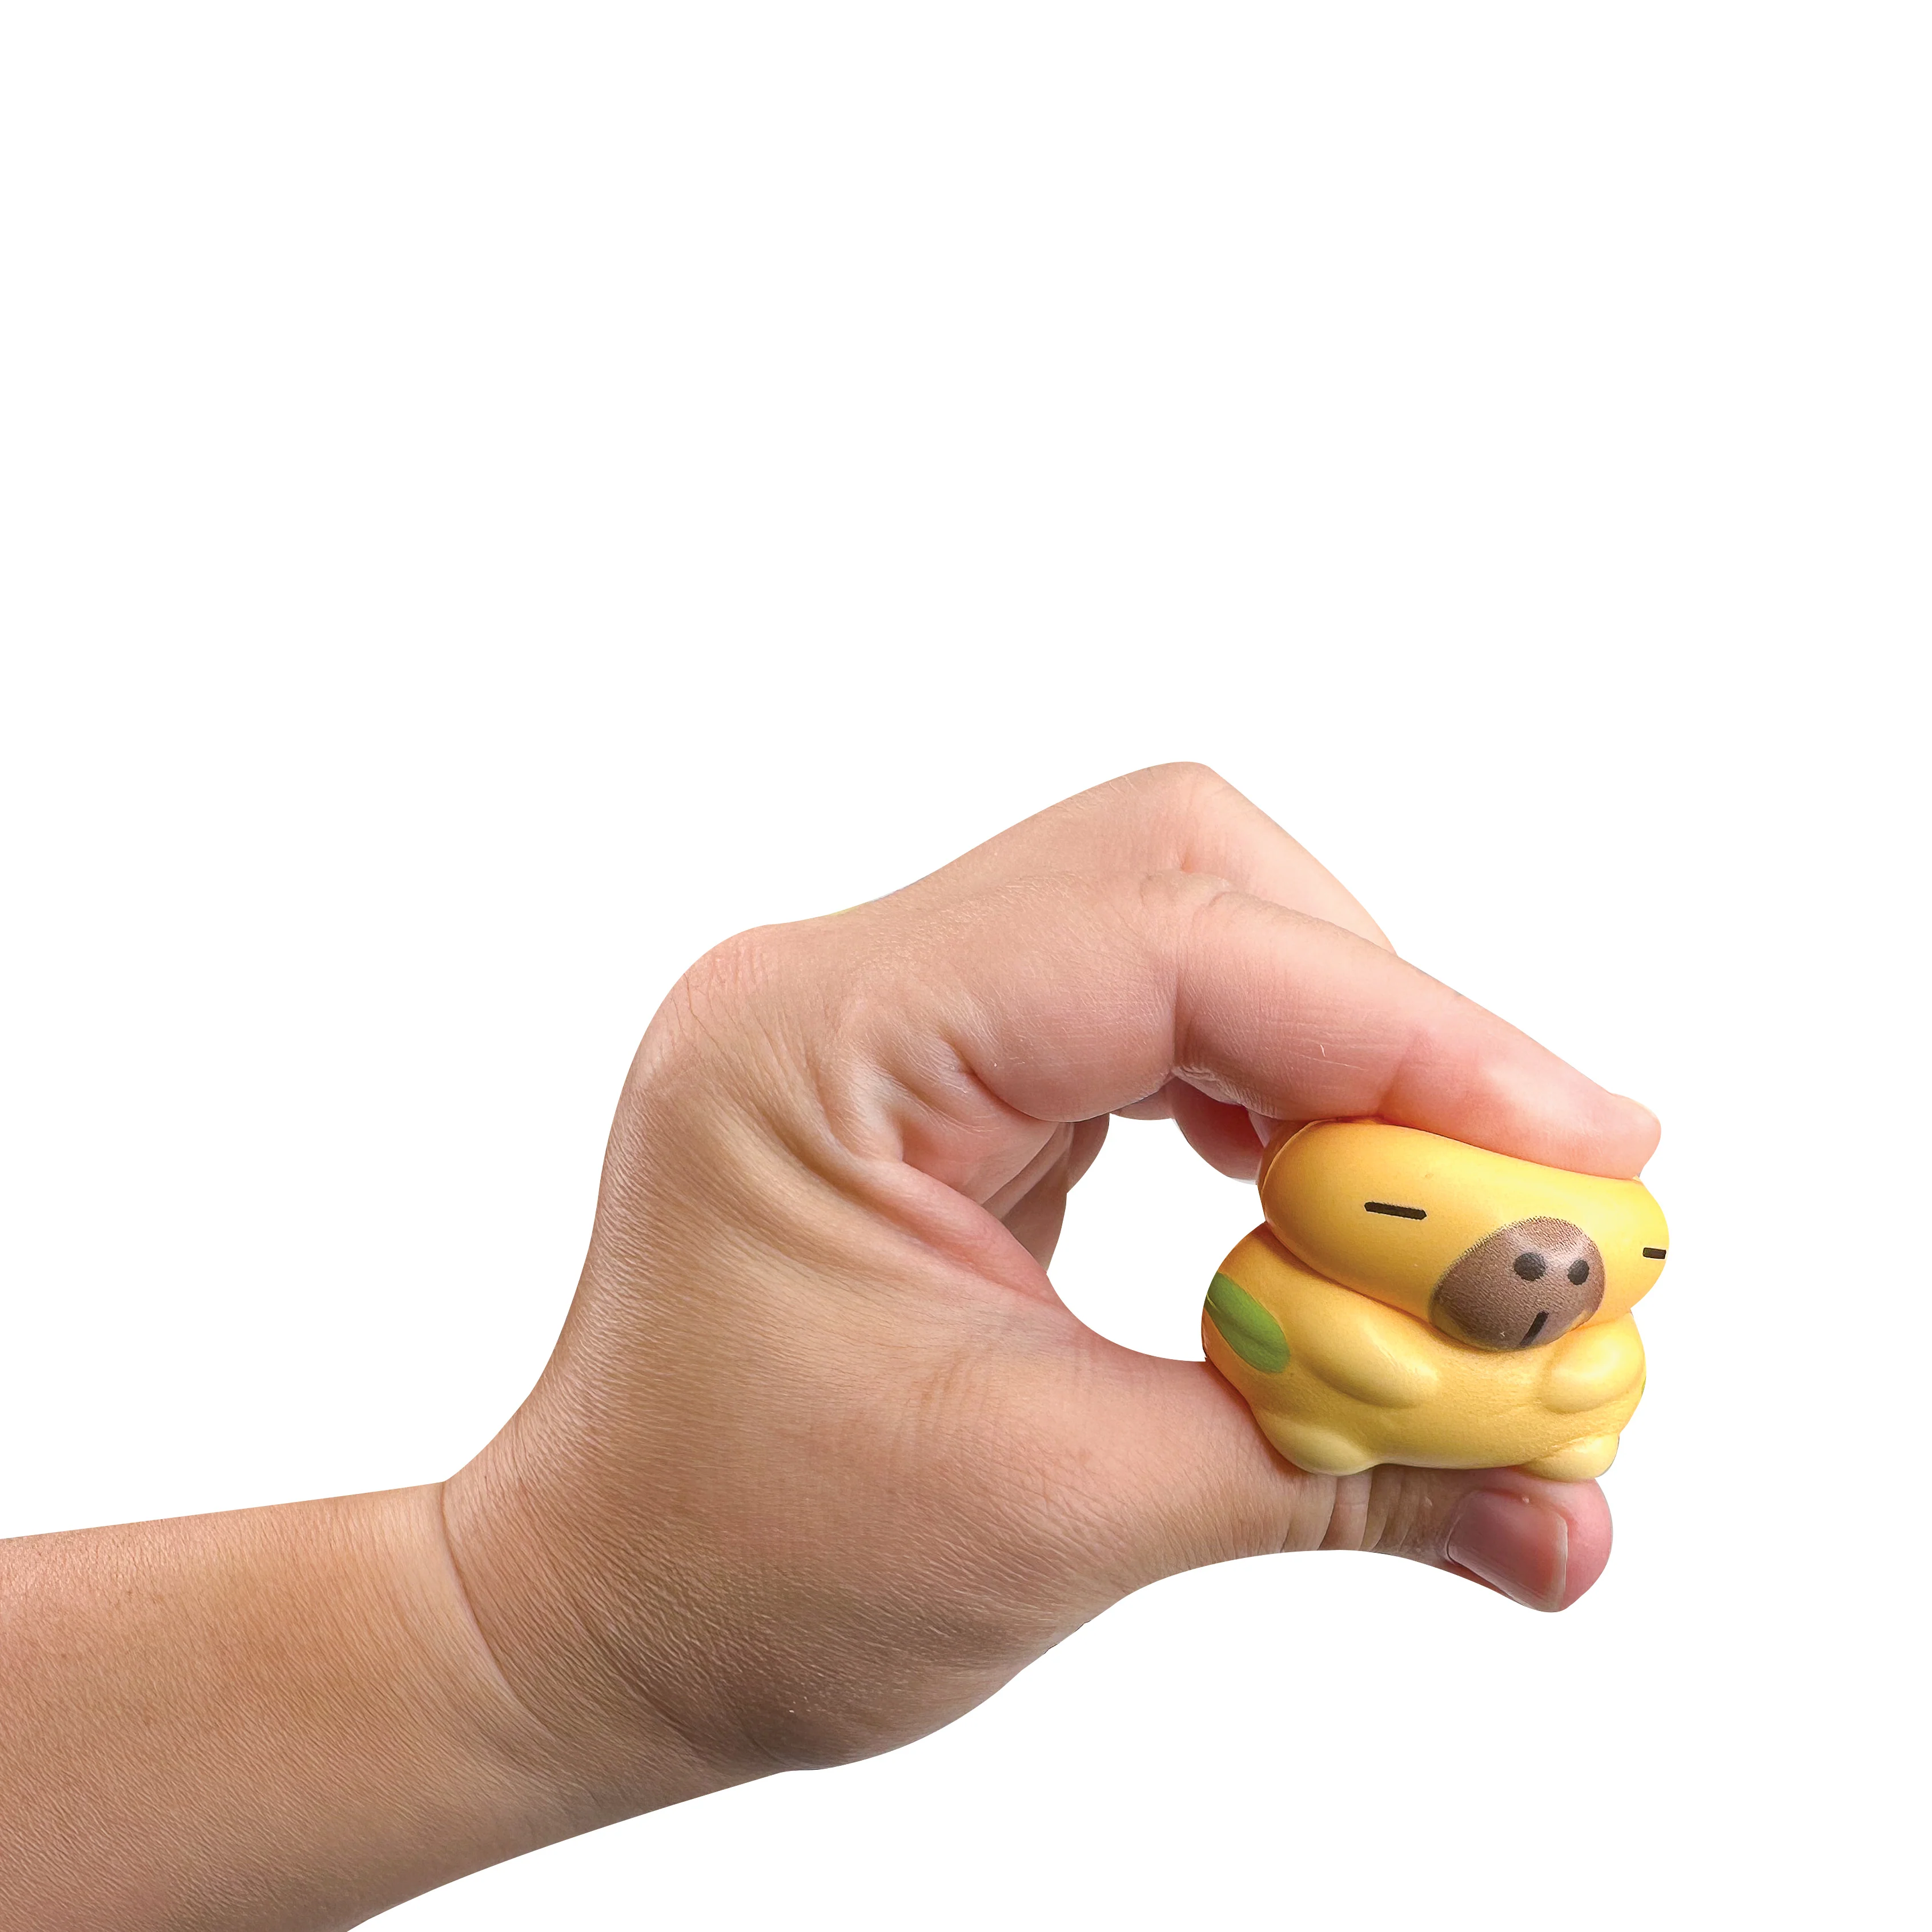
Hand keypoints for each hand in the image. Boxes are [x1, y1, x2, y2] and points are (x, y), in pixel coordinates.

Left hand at [443, 764, 1658, 1813]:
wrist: (597, 1611)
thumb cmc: (745, 1578)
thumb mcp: (1060, 1523)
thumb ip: (1335, 1479)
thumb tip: (1570, 1514)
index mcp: (815, 1044)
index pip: (1161, 947)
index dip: (1401, 1037)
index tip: (1579, 1154)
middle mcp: (840, 983)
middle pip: (1176, 871)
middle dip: (1378, 1017)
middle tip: (1514, 1190)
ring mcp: (883, 1012)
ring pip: (1170, 915)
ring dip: (1329, 1042)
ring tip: (1423, 1204)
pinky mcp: (933, 1066)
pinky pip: (1135, 1001)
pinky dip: (1260, 1077)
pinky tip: (1304, 1185)